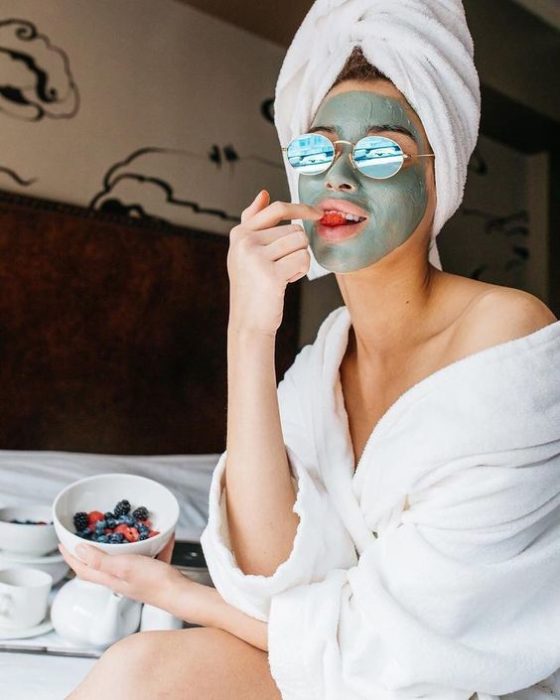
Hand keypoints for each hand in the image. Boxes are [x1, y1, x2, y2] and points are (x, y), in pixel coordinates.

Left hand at [58, 534, 192, 612]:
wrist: (180, 593)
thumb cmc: (153, 582)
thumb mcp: (124, 567)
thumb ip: (100, 561)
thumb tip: (79, 551)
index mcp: (110, 578)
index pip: (83, 569)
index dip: (70, 557)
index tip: (62, 543)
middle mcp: (120, 579)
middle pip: (98, 566)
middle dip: (87, 552)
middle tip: (83, 537)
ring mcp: (136, 577)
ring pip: (121, 560)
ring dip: (116, 548)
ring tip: (116, 533)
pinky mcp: (152, 573)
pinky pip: (148, 555)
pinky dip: (150, 545)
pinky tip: (159, 535)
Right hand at [227, 191, 322, 335]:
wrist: (248, 322)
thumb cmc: (252, 287)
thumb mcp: (246, 252)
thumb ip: (253, 222)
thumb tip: (264, 193)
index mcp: (239, 233)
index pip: (276, 209)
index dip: (300, 208)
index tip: (316, 213)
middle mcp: (245, 242)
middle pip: (294, 229)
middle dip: (296, 249)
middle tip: (280, 267)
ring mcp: (256, 257)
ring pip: (301, 244)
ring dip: (299, 260)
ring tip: (282, 274)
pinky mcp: (271, 274)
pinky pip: (303, 260)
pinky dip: (300, 271)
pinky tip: (285, 282)